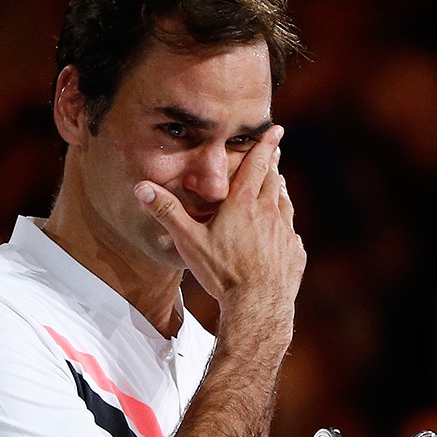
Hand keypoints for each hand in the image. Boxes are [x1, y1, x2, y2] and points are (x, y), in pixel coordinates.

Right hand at [135, 124, 304, 318]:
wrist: (258, 307)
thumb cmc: (222, 273)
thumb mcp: (188, 241)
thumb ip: (166, 212)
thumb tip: (140, 188)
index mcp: (244, 205)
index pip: (257, 165)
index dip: (265, 145)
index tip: (274, 129)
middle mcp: (270, 214)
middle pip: (273, 180)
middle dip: (273, 162)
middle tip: (275, 150)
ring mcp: (286, 234)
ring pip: (285, 203)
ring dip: (280, 190)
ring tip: (279, 182)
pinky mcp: (295, 254)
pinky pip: (292, 233)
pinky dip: (286, 225)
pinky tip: (283, 230)